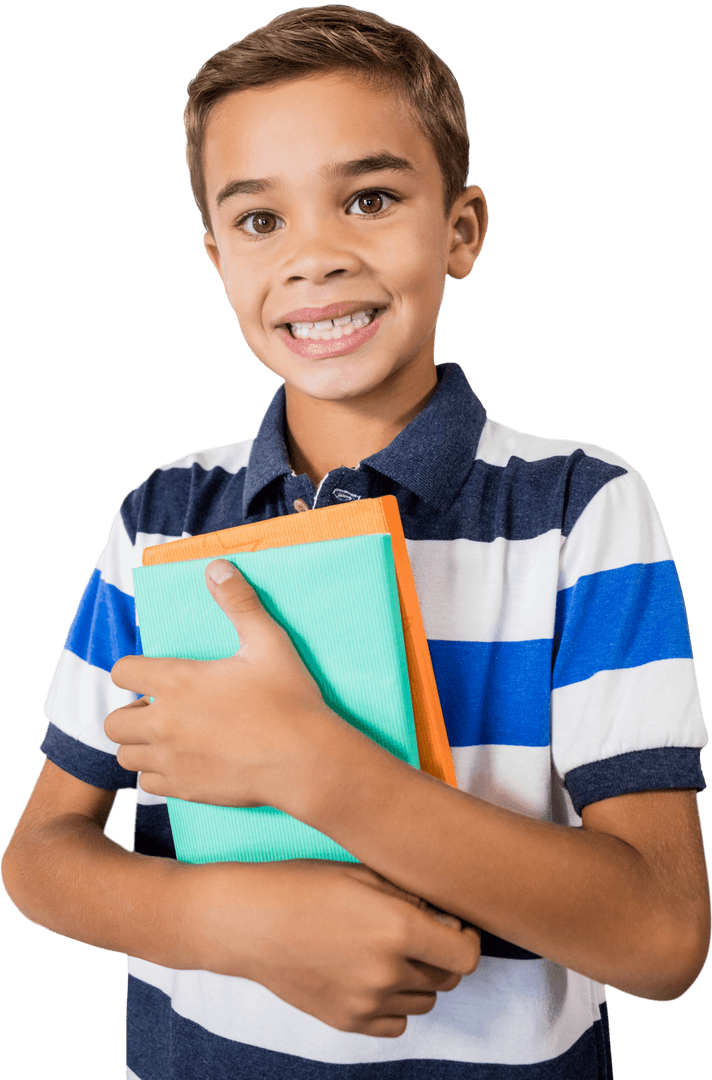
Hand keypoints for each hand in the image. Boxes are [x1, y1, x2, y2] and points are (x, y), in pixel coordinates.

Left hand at [107, 559, 344, 806]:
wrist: (306, 760)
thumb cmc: (289, 699)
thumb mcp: (268, 642)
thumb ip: (239, 602)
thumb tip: (216, 567)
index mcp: (178, 682)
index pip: (122, 672)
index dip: (134, 670)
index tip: (153, 674)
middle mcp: (165, 722)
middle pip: (114, 721)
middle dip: (131, 713)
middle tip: (161, 710)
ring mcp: (171, 759)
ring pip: (126, 755)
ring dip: (141, 744)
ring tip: (169, 737)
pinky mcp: (184, 788)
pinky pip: (148, 784)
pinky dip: (158, 773)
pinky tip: (184, 761)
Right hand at [184, 858, 480, 1036]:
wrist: (248, 921)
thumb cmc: (303, 885)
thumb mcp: (363, 873)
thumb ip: (412, 898)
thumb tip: (446, 918)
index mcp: (398, 928)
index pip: (467, 954)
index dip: (467, 937)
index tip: (453, 925)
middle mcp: (387, 971)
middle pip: (447, 978)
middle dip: (442, 954)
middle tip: (417, 932)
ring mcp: (366, 1002)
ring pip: (423, 1001)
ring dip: (418, 978)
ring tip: (388, 950)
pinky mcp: (347, 1021)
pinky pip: (395, 1022)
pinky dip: (394, 1003)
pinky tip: (372, 974)